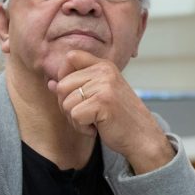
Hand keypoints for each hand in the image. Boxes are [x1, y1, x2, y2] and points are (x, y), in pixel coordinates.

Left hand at [49, 50, 174, 173]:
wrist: (143, 137)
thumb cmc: (120, 118)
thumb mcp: (99, 95)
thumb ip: (76, 86)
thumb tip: (50, 83)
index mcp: (104, 65)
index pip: (71, 57)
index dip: (64, 75)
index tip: (76, 94)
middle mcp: (104, 71)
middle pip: (62, 85)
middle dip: (68, 106)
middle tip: (88, 115)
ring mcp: (104, 86)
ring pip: (66, 103)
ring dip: (75, 120)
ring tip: (95, 122)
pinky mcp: (102, 102)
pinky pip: (74, 116)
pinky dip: (82, 128)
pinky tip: (97, 128)